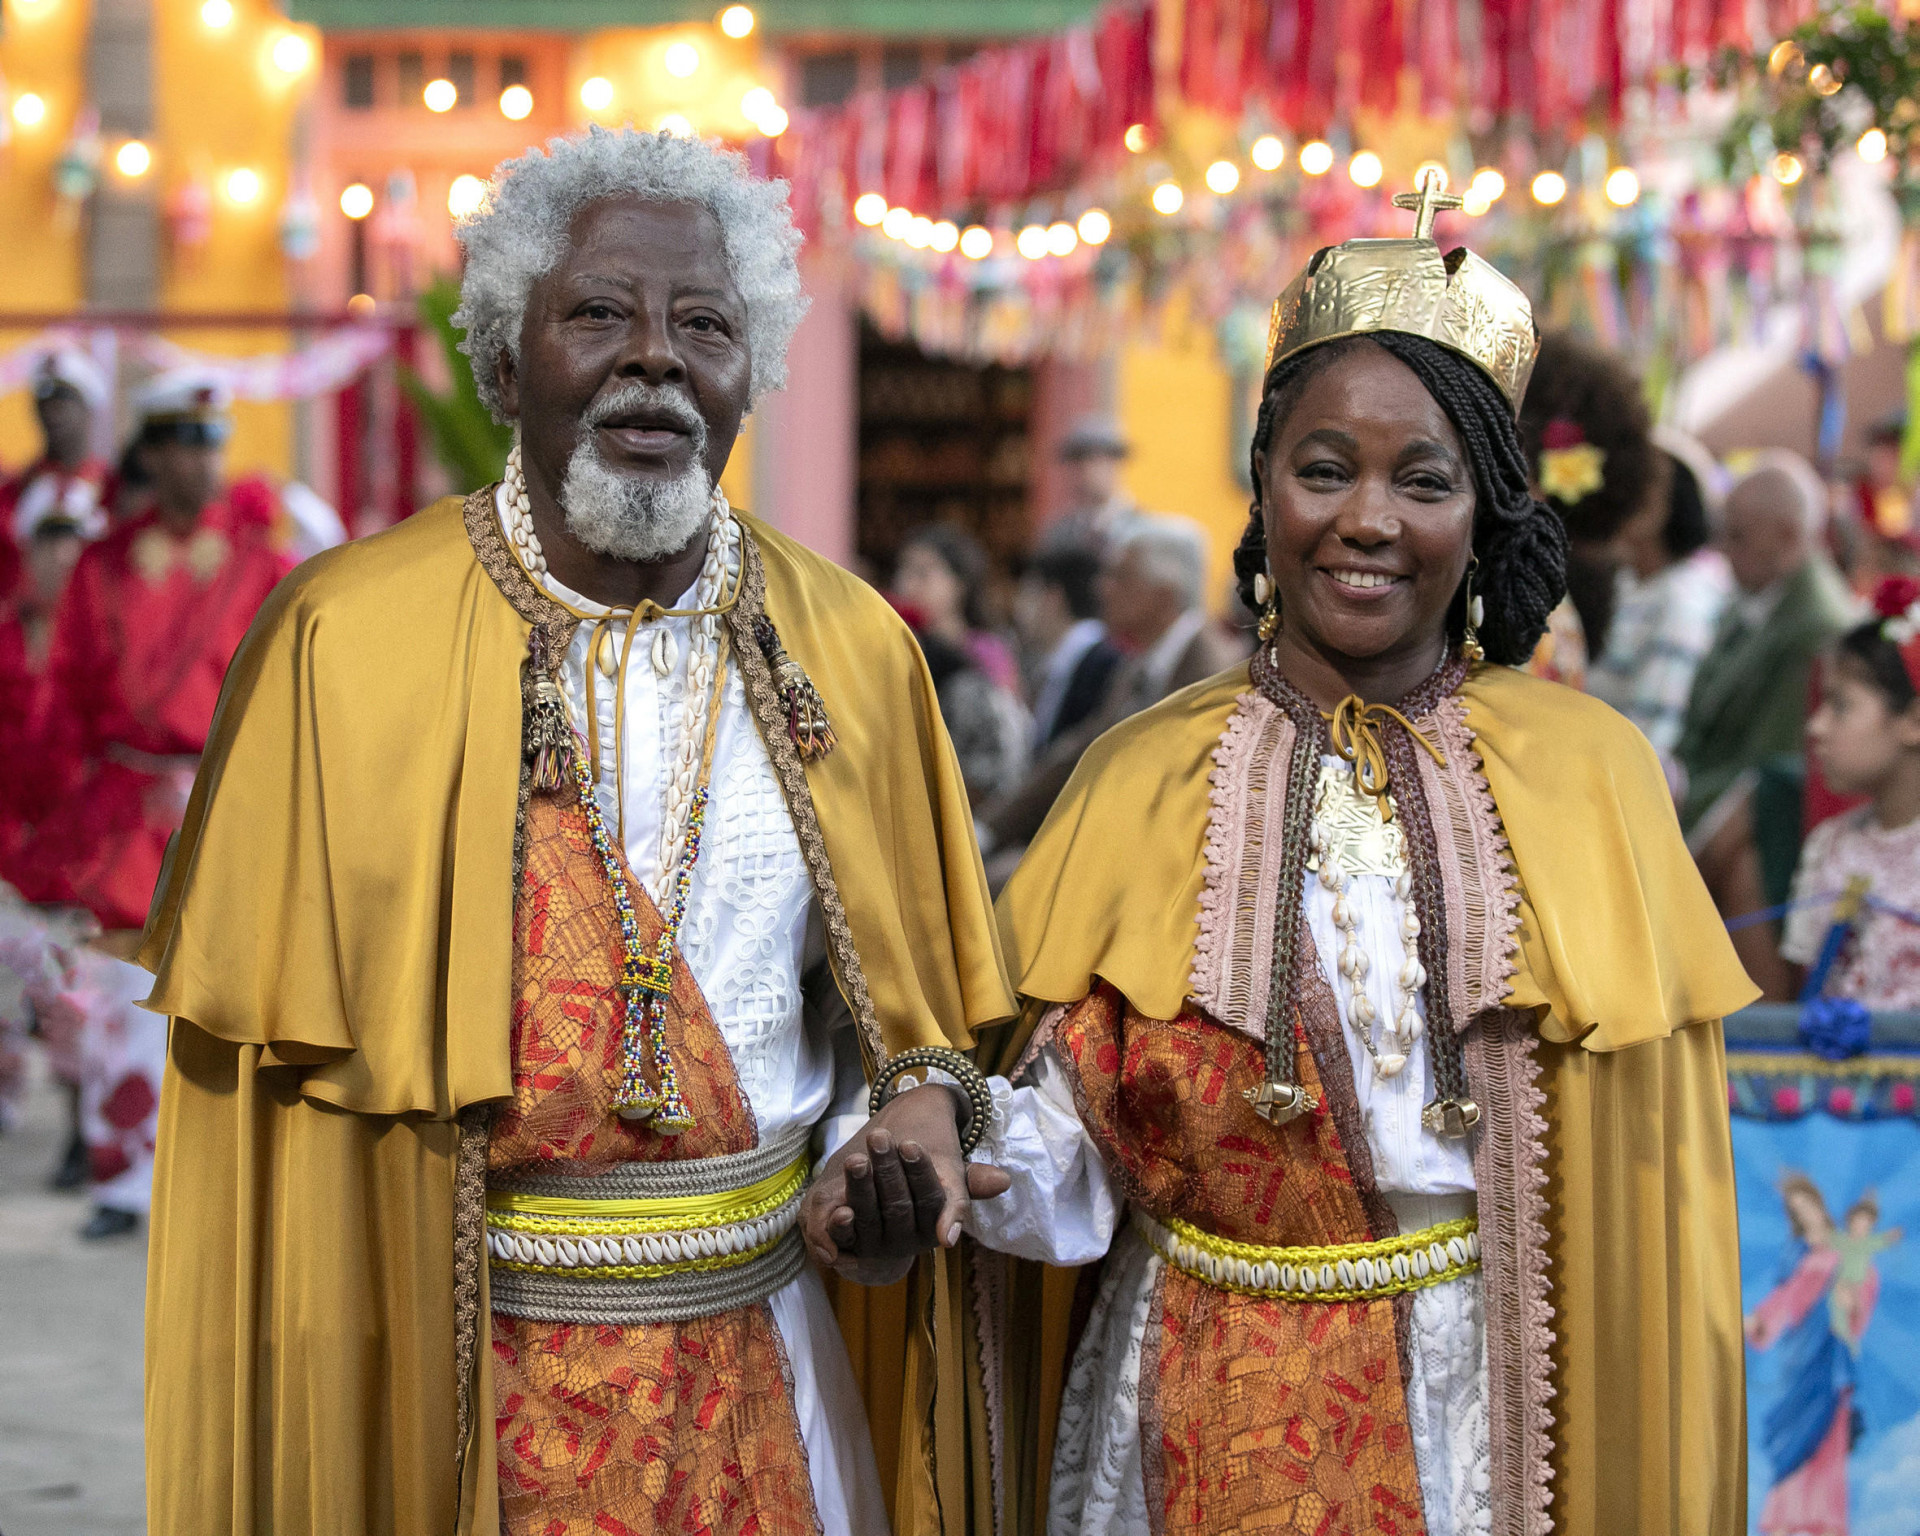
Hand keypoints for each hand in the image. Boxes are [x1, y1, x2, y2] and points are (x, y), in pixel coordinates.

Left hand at [800, 1083, 1011, 1285]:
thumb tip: (1003, 1180)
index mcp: (935, 1224)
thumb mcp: (946, 1182)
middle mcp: (908, 1240)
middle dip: (887, 1169)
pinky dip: (841, 1226)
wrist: (882, 1224)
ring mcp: (878, 1247)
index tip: (912, 1144)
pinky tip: (839, 1209)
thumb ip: (969, 1180)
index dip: (919, 1171)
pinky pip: (846, 1240)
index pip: (930, 1197)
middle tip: (878, 1136)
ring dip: (861, 1187)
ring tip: (856, 1158)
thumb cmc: (919, 1188)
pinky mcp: (851, 1250)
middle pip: (898, 1205)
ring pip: (870, 1217)